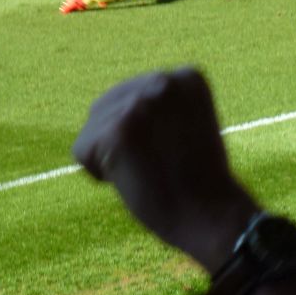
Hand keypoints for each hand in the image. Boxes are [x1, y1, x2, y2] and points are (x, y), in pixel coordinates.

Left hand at [71, 69, 258, 273]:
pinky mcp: (118, 131)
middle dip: (124, 142)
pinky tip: (137, 180)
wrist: (212, 217)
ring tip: (152, 172)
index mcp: (187, 77)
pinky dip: (101, 174)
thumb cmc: (199, 181)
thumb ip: (157, 108)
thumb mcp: (186, 126)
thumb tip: (111, 108)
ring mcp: (140, 104)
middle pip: (106, 107)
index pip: (131, 96)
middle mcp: (164, 81)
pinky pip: (82, 152)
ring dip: (114, 158)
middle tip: (162, 166)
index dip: (146, 132)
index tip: (177, 151)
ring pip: (92, 130)